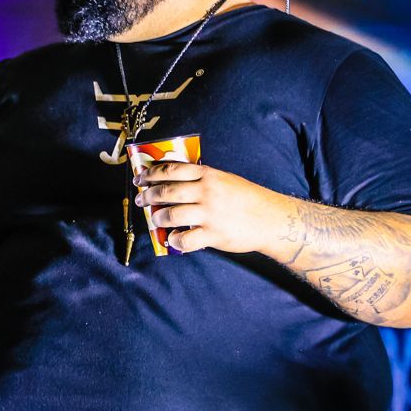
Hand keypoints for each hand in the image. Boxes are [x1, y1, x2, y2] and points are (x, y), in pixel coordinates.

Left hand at [133, 162, 291, 255]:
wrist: (271, 219)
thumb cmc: (247, 199)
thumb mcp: (225, 180)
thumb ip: (202, 179)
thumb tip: (174, 181)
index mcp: (208, 175)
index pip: (172, 170)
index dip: (151, 173)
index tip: (140, 178)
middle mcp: (206, 192)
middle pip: (167, 191)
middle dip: (149, 196)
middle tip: (141, 200)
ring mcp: (209, 214)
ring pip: (172, 214)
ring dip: (158, 217)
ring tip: (156, 219)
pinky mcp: (213, 234)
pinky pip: (185, 239)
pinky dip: (175, 240)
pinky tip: (173, 239)